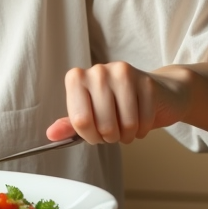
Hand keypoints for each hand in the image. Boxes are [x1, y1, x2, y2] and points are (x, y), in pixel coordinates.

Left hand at [46, 62, 191, 144]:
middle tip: (114, 131)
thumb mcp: (90, 114)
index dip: (90, 136)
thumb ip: (71, 124)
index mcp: (77, 78)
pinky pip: (144, 121)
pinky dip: (143, 130)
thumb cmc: (117, 105)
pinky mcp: (146, 82)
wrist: (155, 93)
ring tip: (127, 127)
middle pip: (104, 124)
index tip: (95, 133)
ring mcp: (123, 73)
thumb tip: (52, 134)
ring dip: (128, 135)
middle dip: (110, 137)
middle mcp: (98, 71)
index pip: (80, 120)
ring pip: (126, 124)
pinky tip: (141, 122)